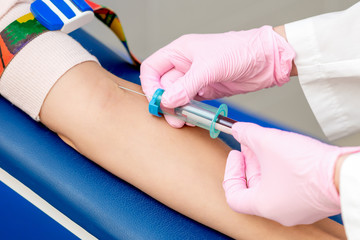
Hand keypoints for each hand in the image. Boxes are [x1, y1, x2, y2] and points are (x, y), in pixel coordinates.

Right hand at [140, 25, 294, 115]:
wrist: (266, 60)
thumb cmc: (240, 50)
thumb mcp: (210, 66)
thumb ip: (186, 85)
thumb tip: (167, 101)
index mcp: (180, 51)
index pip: (152, 68)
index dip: (150, 85)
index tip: (157, 101)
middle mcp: (184, 65)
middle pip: (163, 86)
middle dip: (165, 102)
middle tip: (171, 116)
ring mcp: (195, 79)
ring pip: (176, 97)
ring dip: (176, 110)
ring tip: (182, 120)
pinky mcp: (206, 91)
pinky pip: (190, 104)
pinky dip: (188, 112)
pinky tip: (191, 118)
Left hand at [223, 122, 359, 225]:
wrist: (346, 173)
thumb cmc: (309, 167)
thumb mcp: (268, 142)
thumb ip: (247, 134)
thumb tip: (237, 130)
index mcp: (265, 205)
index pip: (234, 196)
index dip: (231, 173)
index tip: (235, 156)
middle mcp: (280, 212)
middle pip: (254, 187)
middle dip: (249, 162)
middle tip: (249, 143)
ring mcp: (298, 208)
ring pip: (271, 185)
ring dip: (264, 163)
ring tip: (264, 143)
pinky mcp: (312, 201)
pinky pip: (288, 186)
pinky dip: (280, 170)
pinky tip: (283, 152)